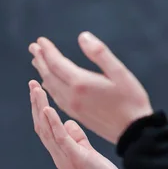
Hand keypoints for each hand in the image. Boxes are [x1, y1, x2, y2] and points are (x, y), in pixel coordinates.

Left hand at [29, 33, 153, 144]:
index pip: (56, 63)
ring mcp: (73, 107)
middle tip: (33, 47)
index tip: (40, 40)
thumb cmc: (131, 100)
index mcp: (81, 83)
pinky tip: (48, 84)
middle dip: (41, 59)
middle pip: (49, 74)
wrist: (134, 131)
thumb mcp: (120, 72)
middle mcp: (72, 96)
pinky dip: (49, 87)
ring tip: (38, 61)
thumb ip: (100, 53)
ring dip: (43, 72)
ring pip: (51, 87)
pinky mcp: (77, 115)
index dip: (47, 51)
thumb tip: (82, 37)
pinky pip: (56, 98)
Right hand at [29, 80, 132, 168]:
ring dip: (40, 108)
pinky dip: (53, 123)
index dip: (38, 109)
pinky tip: (48, 109)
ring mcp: (65, 158)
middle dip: (35, 104)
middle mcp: (58, 155)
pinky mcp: (75, 159)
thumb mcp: (86, 152)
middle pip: (40, 126)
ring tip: (36, 90)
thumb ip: (76, 137)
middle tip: (31, 83)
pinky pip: (61, 139)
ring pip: (46, 130)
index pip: (44, 128)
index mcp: (60, 152)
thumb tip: (68, 122)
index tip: (36, 90)